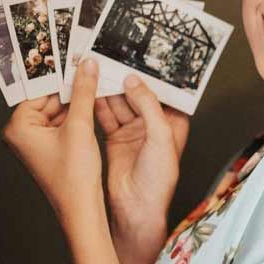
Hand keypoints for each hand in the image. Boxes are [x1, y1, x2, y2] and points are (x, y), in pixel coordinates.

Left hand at [2, 57, 103, 227]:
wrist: (82, 208)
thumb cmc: (73, 176)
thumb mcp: (80, 126)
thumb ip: (83, 93)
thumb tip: (86, 67)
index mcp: (17, 127)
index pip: (39, 91)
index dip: (60, 78)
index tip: (77, 63)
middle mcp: (21, 134)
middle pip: (48, 100)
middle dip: (70, 91)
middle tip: (89, 73)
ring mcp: (35, 143)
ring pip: (57, 112)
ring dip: (76, 104)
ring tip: (94, 91)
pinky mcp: (49, 150)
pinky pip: (62, 125)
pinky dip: (77, 118)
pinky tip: (92, 112)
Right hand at [94, 74, 188, 263]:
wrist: (136, 209)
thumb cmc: (158, 179)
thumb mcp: (159, 137)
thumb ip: (147, 105)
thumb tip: (133, 80)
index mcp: (173, 124)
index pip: (165, 93)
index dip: (153, 75)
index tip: (140, 54)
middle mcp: (154, 126)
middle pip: (139, 94)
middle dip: (126, 78)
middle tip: (112, 56)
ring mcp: (134, 131)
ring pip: (120, 103)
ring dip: (109, 88)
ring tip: (97, 67)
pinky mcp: (115, 138)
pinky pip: (106, 115)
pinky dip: (97, 103)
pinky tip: (89, 88)